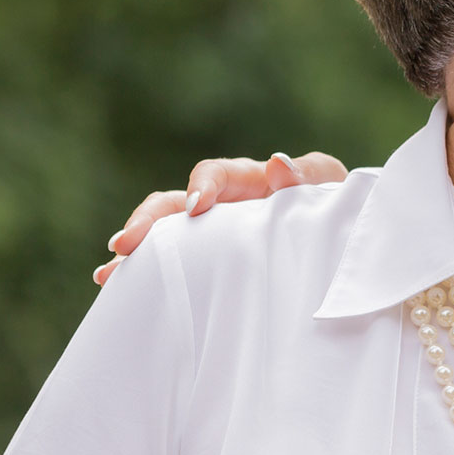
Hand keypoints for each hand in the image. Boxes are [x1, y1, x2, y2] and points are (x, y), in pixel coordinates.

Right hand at [94, 151, 348, 283]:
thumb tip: (276, 162)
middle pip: (172, 203)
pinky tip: (116, 292)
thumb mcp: (332, 187)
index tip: (196, 207)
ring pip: (164, 238)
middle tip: (123, 244)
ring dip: (135, 253)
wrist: (346, 240)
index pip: (218, 172)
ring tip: (107, 275)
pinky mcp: (211, 264)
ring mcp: (212, 236)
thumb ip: (308, 176)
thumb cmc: (337, 206)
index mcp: (252, 180)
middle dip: (147, 220)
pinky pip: (174, 268)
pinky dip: (145, 277)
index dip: (203, 185)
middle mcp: (223, 206)